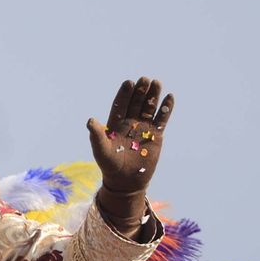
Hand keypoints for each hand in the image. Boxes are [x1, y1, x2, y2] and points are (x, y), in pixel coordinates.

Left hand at [86, 77, 173, 232]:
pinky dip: (166, 108)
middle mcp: (130, 121)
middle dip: (140, 91)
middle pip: (136, 102)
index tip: (129, 83)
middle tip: (144, 80)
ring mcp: (143, 127)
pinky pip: (162, 118)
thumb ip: (96, 135)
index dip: (124, 94)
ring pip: (149, 107)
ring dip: (153, 95)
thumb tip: (90, 120)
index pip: (120, 104)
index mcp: (115, 122)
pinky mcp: (156, 134)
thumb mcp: (101, 150)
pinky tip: (170, 97)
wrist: (126, 180)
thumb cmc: (110, 165)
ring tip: (157, 83)